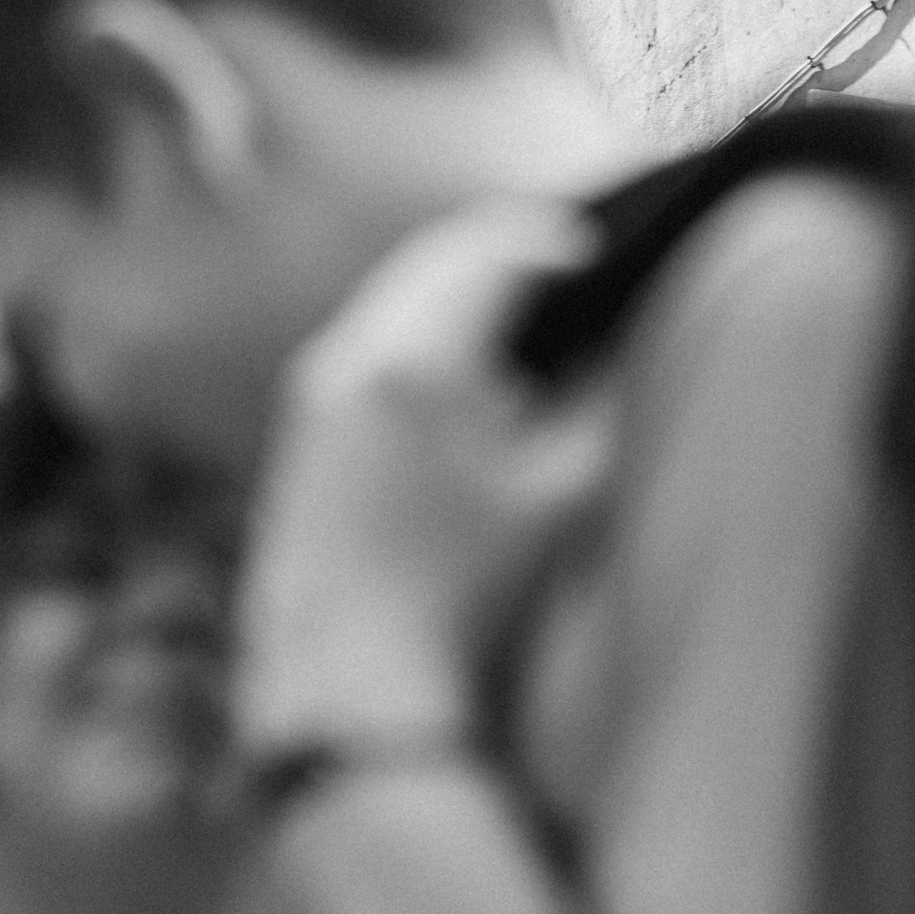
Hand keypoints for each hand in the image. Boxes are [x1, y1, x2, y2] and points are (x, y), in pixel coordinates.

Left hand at [239, 201, 618, 756]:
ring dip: (456, 288)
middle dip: (503, 251)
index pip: (495, 252)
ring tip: (520, 308)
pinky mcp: (301, 425)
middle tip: (564, 260)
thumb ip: (598, 394)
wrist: (353, 671)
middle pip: (436, 258)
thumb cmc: (468, 588)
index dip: (556, 242)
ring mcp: (315, 387)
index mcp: (421, 357)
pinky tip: (460, 366)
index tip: (602, 251)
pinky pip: (366, 339)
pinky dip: (417, 329)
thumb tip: (613, 335)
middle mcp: (353, 354)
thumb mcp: (563, 489)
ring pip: (394, 295)